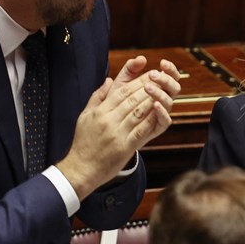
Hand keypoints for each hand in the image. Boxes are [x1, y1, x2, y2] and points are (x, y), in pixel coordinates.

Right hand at [57, 56, 180, 198]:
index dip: (137, 82)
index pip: (121, 92)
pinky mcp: (125, 147)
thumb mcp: (85, 116)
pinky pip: (141, 130)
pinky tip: (160, 113)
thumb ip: (97, 97)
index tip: (149, 75)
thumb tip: (109, 80)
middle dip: (148, 87)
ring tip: (164, 92)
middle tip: (161, 79)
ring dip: (152, 101)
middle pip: (132, 99)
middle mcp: (109, 120)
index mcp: (100, 112)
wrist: (81, 168)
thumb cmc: (84, 142)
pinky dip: (151, 120)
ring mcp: (117, 134)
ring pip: (138, 112)